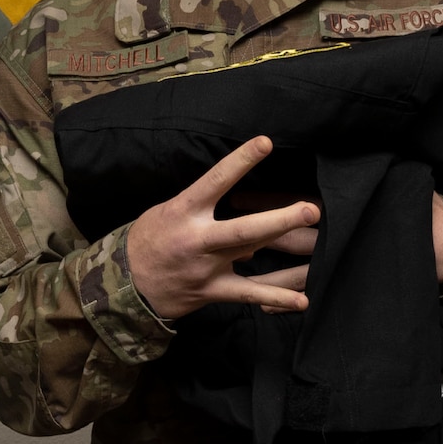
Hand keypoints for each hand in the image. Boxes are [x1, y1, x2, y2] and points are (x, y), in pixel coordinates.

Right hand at [125, 137, 319, 321]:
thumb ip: (204, 206)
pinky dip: (276, 298)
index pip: (215, 181)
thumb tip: (246, 206)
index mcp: (183, 211)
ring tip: (317, 244)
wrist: (125, 283)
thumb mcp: (168, 210)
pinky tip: (302, 300)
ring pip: (249, 254)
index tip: (265, 143)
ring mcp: (205, 267)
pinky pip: (247, 294)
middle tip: (309, 210)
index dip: (240, 162)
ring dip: (283, 247)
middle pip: (243, 229)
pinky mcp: (211, 290)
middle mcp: (196, 239)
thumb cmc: (149, 238)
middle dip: (278, 220)